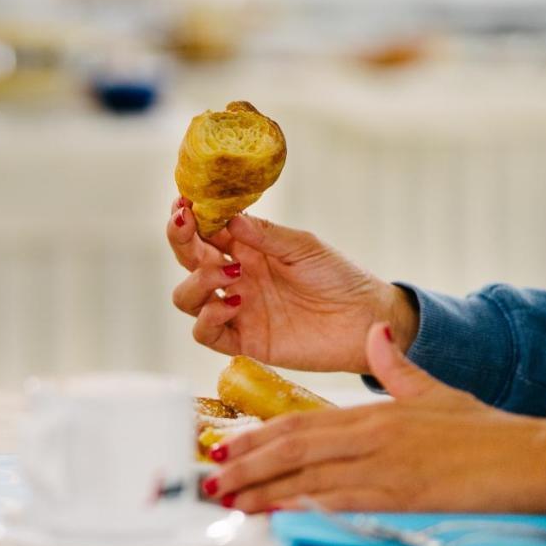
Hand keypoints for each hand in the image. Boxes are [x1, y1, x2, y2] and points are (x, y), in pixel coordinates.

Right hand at [167, 198, 417, 372]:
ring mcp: (235, 310)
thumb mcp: (303, 247)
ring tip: (230, 273)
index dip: (188, 218)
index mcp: (245, 249)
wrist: (365, 319)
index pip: (204, 232)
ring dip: (197, 282)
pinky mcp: (244, 341)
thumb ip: (265, 235)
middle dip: (180, 240)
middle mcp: (233, 278)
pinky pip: (206, 334)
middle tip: (185, 224)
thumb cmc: (338, 276)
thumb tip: (228, 218)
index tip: (182, 204)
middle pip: (187, 260)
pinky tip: (233, 304)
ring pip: (187, 297)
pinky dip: (209, 318)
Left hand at [205, 323, 545, 514]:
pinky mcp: (398, 496)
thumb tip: (375, 334)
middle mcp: (368, 438)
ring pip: (307, 476)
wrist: (527, 458)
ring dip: (263, 489)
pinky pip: (340, 501)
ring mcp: (381, 468)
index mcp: (371, 414)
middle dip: (247, 463)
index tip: (226, 447)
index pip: (299, 423)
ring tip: (228, 500)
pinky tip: (277, 512)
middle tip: (211, 476)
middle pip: (292, 448)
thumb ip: (395, 367)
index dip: (257, 437)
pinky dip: (304, 505)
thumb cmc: (481, 431)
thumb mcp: (432, 390)